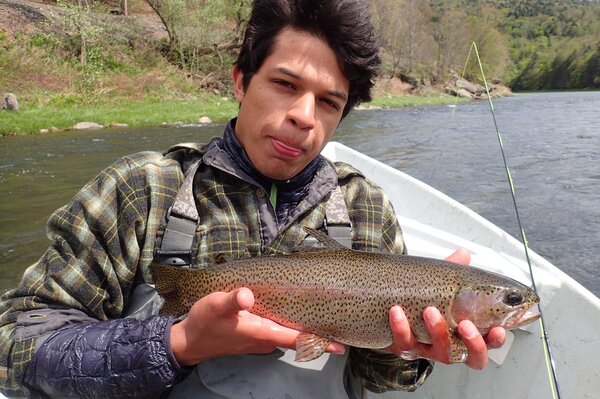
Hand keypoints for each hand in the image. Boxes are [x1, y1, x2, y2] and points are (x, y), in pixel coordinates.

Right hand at [170, 288, 344, 365]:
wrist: (189, 340)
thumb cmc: (204, 323)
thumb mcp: (216, 305)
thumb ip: (232, 300)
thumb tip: (246, 296)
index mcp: (261, 333)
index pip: (296, 339)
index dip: (318, 342)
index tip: (339, 346)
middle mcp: (264, 340)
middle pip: (297, 339)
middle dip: (317, 335)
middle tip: (338, 327)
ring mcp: (259, 341)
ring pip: (288, 336)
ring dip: (304, 331)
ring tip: (322, 320)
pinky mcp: (253, 338)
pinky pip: (278, 334)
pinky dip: (290, 328)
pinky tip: (293, 317)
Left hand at [386, 248, 505, 369]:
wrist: (389, 308)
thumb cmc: (422, 299)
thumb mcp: (439, 284)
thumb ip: (452, 270)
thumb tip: (463, 254)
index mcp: (464, 332)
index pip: (488, 342)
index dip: (496, 339)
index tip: (498, 329)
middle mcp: (451, 345)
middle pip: (472, 358)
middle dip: (472, 343)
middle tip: (465, 324)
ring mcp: (429, 349)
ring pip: (441, 352)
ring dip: (437, 331)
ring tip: (430, 310)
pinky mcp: (406, 348)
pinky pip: (405, 344)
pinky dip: (402, 328)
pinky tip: (397, 312)